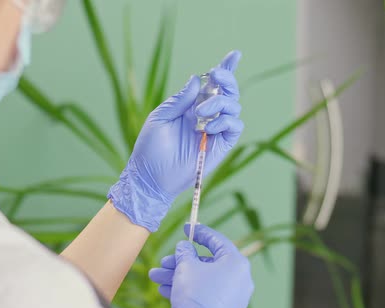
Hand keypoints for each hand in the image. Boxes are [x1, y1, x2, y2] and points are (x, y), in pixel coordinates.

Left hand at [107, 51, 243, 231]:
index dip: (225, 69)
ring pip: (234, 107)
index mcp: (190, 106)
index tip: (234, 54)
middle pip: (228, 92)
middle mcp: (205, 116)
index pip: (211, 85)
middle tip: (216, 76)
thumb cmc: (150, 148)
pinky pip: (234, 127)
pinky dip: (226, 121)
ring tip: (200, 113)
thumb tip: (197, 79)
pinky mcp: (220, 146)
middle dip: (227, 80)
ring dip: (220, 103)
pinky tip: (208, 127)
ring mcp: (214, 131)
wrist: (150, 176)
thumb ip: (180, 99)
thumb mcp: (160, 117)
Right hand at [149, 224, 253, 307]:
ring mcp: (233, 296)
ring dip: (178, 276)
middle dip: (180, 262)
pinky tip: (165, 290)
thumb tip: (184, 247)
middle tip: (164, 261)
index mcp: (236, 263)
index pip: (217, 240)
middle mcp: (239, 279)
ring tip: (156, 277)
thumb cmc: (196, 295)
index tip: (187, 228)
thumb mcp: (186, 266)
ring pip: (202, 280)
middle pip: (206, 263)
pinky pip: (205, 294)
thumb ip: (185, 252)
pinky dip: (187, 289)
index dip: (200, 232)